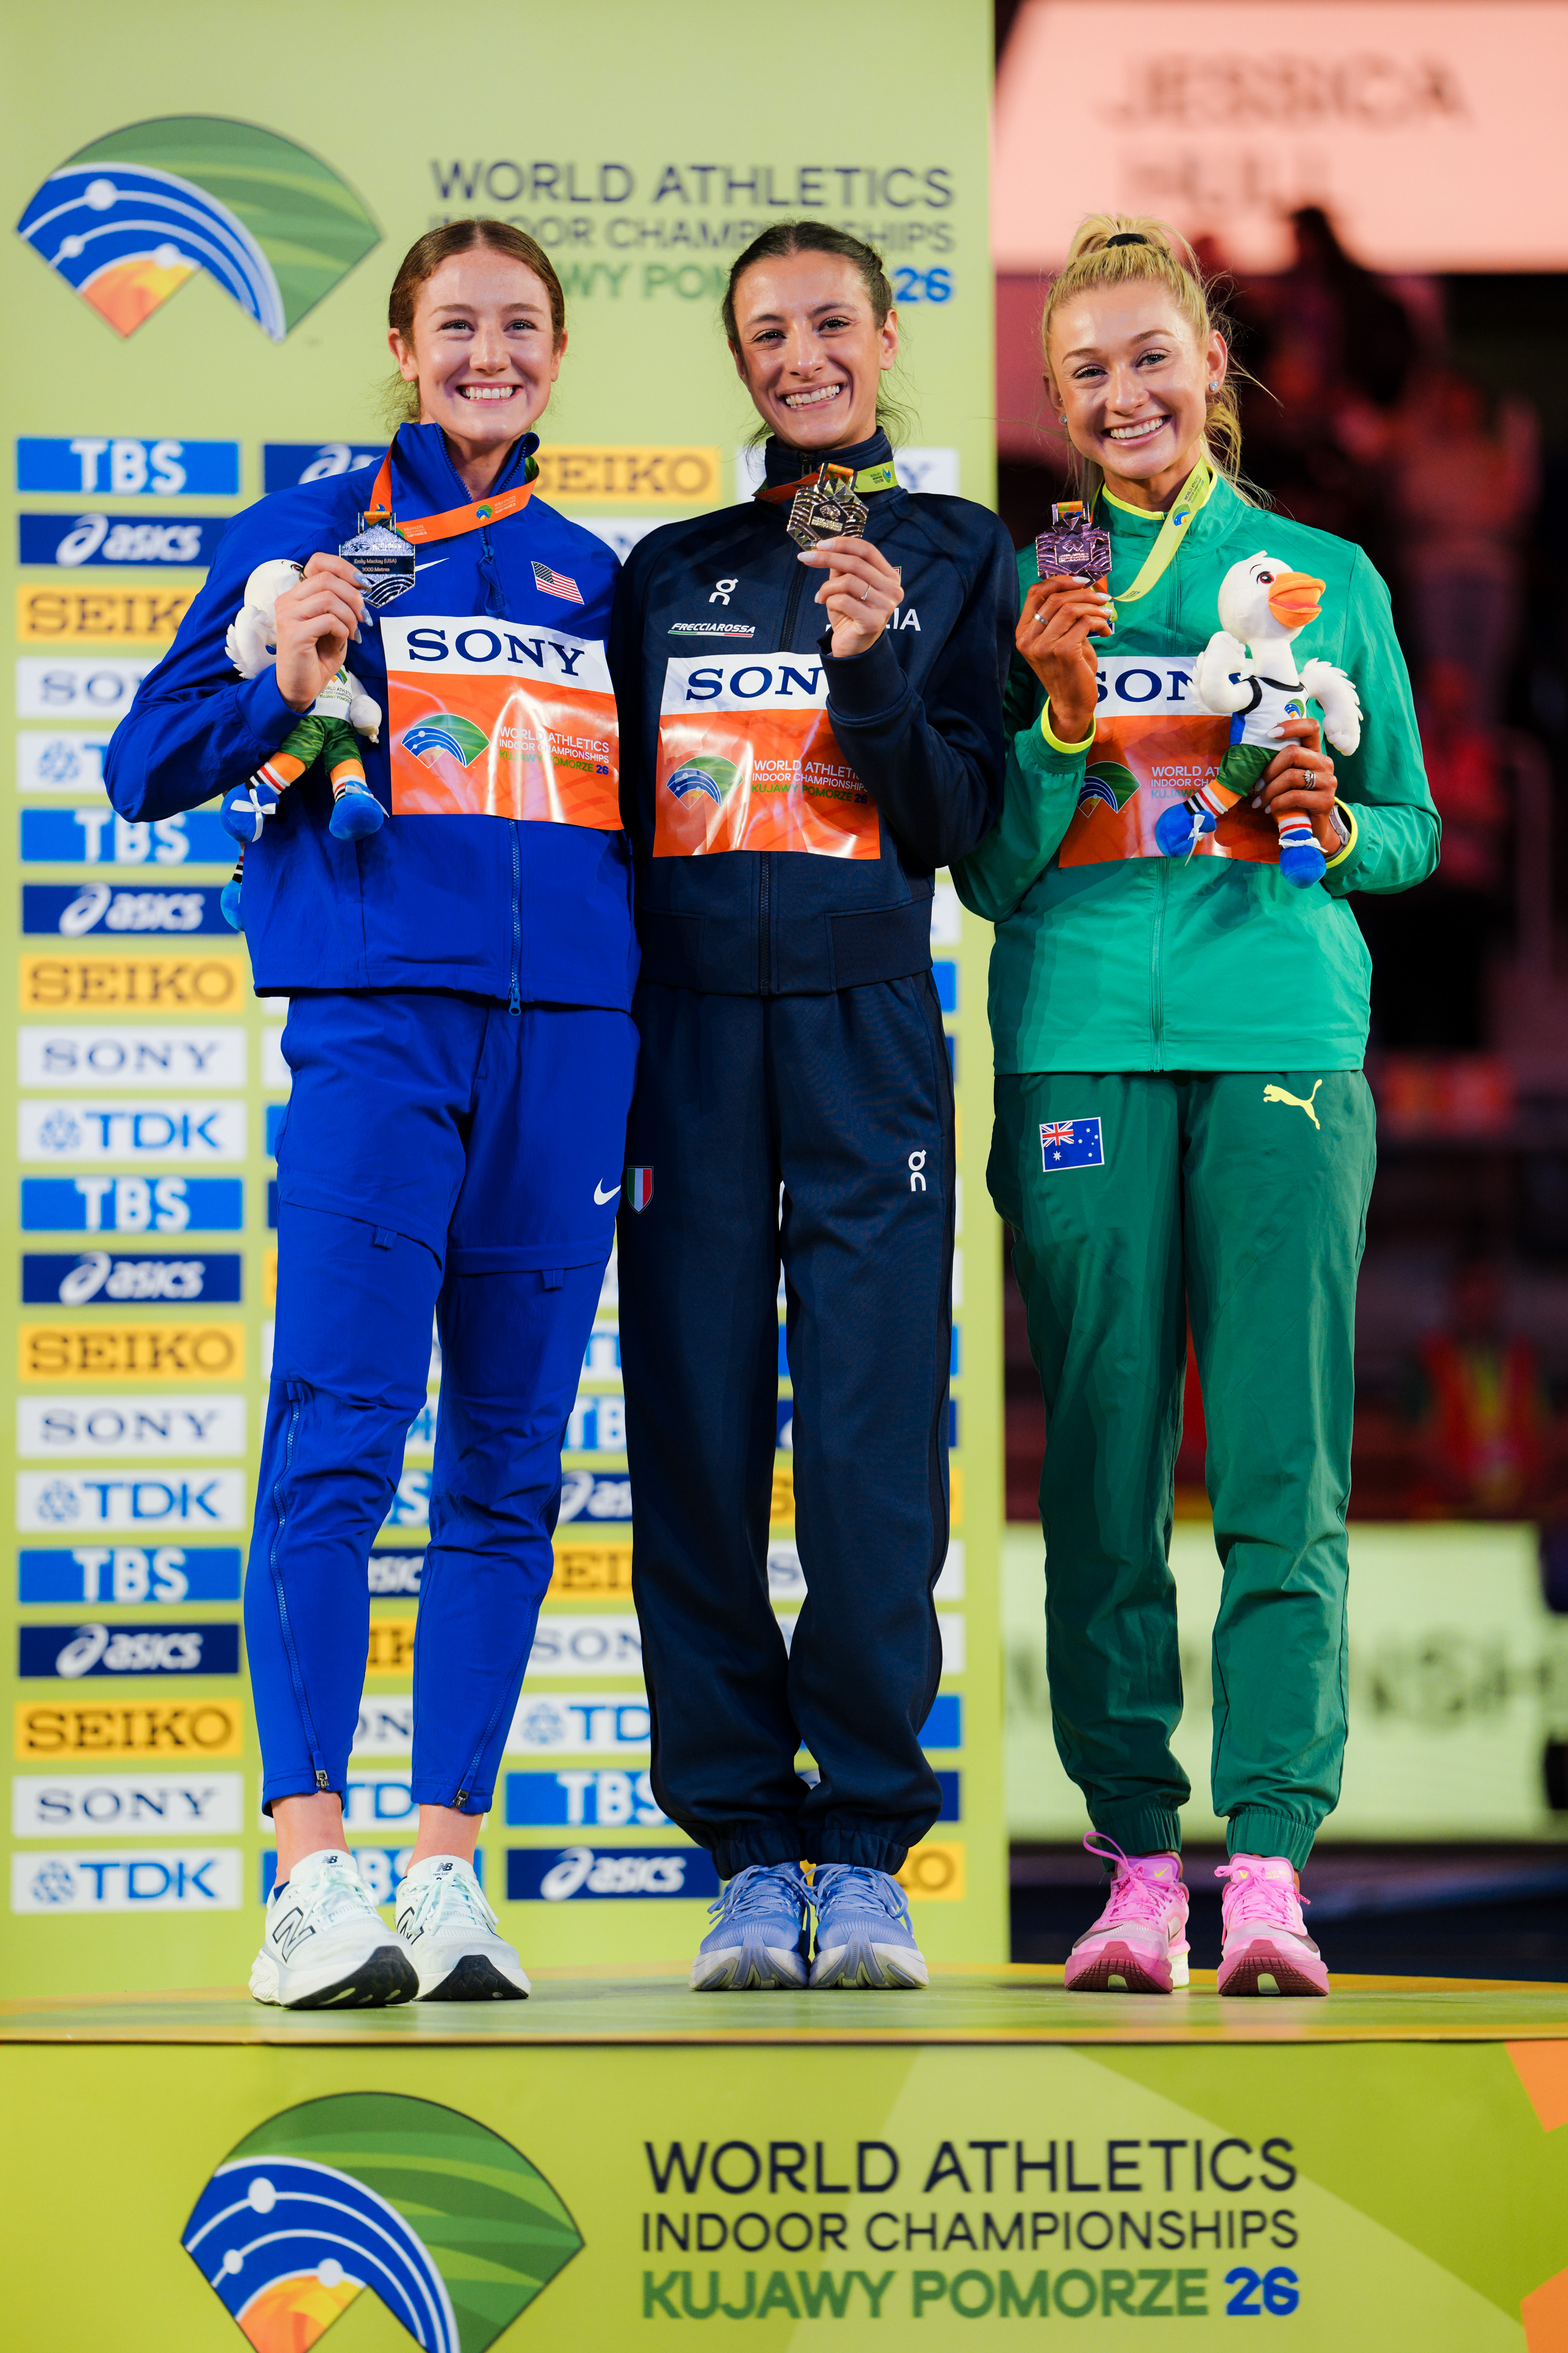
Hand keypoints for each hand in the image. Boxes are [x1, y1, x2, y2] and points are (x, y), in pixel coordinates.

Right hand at [273, 553, 366, 713]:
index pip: (318, 562)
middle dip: (353, 596)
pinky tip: (343, 642)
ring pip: (329, 598)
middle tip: (364, 617)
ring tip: (353, 633)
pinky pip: (329, 620)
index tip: (364, 584)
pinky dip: (343, 630)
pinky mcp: (294, 632)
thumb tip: (361, 589)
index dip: (344, 567)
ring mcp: (288, 615)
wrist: (301, 688)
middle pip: (327, 579)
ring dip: (349, 616)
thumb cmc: (317, 658)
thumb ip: (340, 605)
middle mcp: (288, 600)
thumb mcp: (333, 626)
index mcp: (296, 595)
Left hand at [797, 535, 903, 656]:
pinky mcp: (873, 621)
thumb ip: (840, 568)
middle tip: (807, 557)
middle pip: (856, 563)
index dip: (843, 544)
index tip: (820, 544)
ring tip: (821, 596)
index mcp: (889, 576)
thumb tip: (824, 547)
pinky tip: (827, 606)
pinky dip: (829, 601)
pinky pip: (843, 601)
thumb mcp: (844, 587)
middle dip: (827, 558)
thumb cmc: (849, 614)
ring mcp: (885, 606)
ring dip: (827, 587)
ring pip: (848, 581)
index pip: (867, 550)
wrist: (852, 647)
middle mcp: (892, 590)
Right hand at [1014, 575, 1114, 743]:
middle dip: (1084, 593)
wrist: (1071, 704)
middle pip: (1055, 598)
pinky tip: (1107, 630)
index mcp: (1023, 632)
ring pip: (1071, 608)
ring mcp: (1043, 646)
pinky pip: (1085, 623)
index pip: (1035, 593)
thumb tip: (1083, 586)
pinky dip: (1100, 622)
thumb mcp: (1059, 639)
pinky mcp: (1062, 652)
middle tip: (1103, 597)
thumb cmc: (1068, 670)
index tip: (1082, 581)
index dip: (1059, 581)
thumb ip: (1063, 616)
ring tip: (1107, 613)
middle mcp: (1028, 639)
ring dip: (1094, 606)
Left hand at [1254, 716, 1340, 852]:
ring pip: (1291, 776)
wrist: (1311, 828)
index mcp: (1315, 753)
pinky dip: (1277, 803)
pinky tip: (1270, 809)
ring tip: (1260, 802)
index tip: (1269, 734)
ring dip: (1269, 790)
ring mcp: (1328, 781)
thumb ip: (1280, 764)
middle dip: (1269, 770)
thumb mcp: (1287, 779)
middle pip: (1293, 752)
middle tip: (1257, 786)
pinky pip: (1294, 796)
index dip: (1291, 726)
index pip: (1311, 727)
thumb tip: (1251, 755)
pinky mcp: (1326, 800)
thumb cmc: (1294, 801)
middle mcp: (1325, 763)